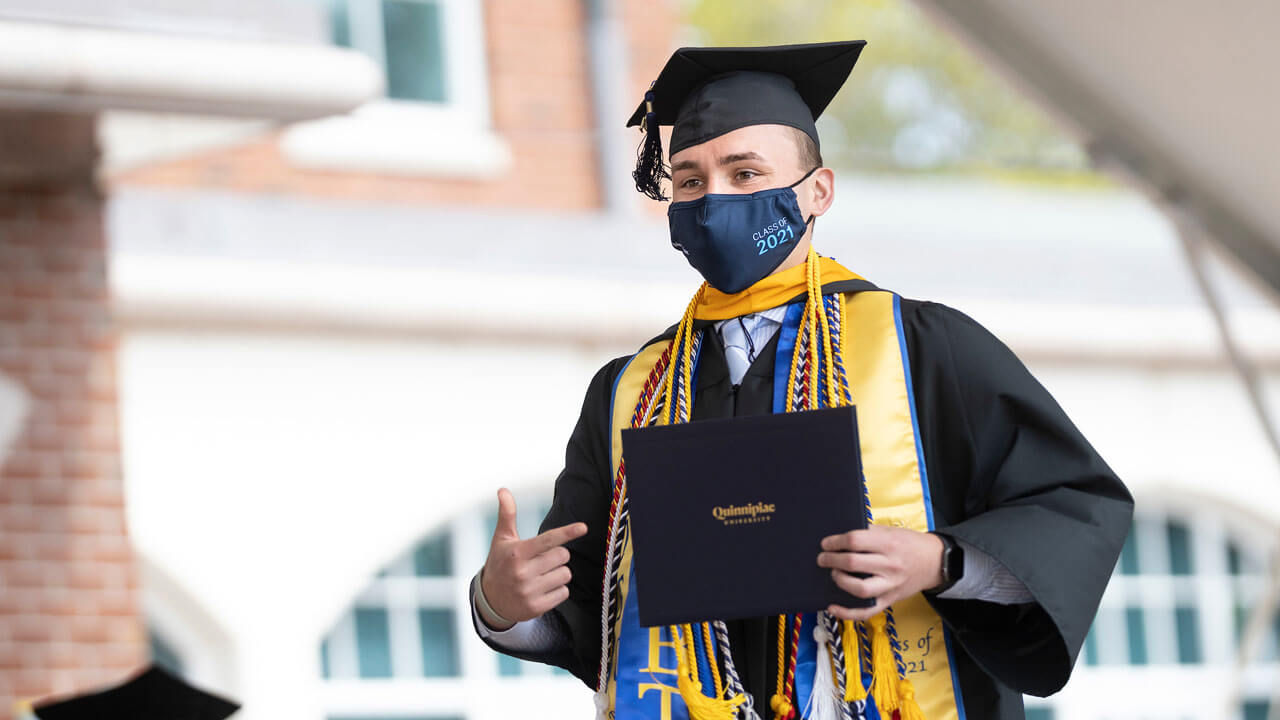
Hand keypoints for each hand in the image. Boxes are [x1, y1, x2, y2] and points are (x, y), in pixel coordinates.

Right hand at [479, 488, 586, 629]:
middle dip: (557, 555)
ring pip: (566, 574)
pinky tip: (542, 589)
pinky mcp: (536, 607)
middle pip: (563, 556)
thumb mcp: (502, 539)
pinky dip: (557, 590)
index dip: (567, 532)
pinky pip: (564, 592)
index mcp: (517, 553)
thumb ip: (507, 514)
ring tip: (541, 575)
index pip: (548, 539)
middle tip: (541, 559)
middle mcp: (523, 572)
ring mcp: (529, 591)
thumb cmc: (500, 563)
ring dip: (558, 573)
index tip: (583, 527)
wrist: (490, 601)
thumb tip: (503, 490)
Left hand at [816, 525, 944, 620]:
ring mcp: (890, 585)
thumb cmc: (909, 544)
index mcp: (889, 544)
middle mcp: (890, 565)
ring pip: (859, 589)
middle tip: (822, 558)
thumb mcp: (890, 531)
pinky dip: (847, 613)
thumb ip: (867, 534)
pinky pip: (866, 611)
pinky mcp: (889, 600)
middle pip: (853, 563)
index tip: (826, 544)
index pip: (854, 541)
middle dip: (831, 560)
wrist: (935, 562)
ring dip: (840, 581)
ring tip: (833, 574)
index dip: (835, 542)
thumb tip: (839, 538)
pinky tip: (832, 607)